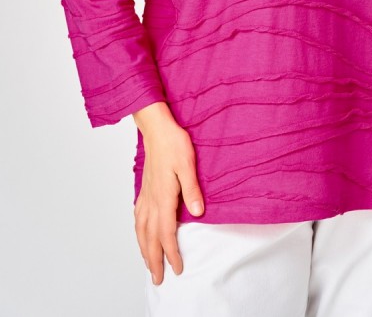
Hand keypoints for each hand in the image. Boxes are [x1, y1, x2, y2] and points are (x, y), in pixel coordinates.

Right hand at [132, 105, 204, 284]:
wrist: (157, 128)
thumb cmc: (174, 143)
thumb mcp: (188, 165)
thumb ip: (192, 190)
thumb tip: (198, 213)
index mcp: (163, 196)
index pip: (165, 233)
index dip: (171, 253)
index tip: (177, 268)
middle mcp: (151, 199)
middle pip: (149, 237)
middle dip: (154, 259)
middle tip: (158, 279)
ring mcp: (146, 194)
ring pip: (141, 229)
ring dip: (144, 249)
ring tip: (148, 264)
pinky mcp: (144, 188)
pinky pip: (138, 216)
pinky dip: (138, 231)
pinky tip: (140, 233)